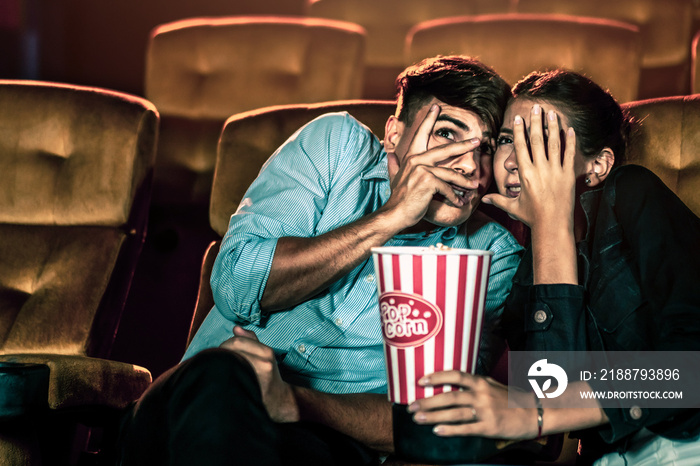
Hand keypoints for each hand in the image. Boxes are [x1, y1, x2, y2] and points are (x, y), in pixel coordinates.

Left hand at [220, 326, 298, 422]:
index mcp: (266, 352)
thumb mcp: (264, 356)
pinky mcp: (251, 388)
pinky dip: (224, 374)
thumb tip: (236, 328)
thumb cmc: (269, 377)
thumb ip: (251, 341)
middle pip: (233, 349)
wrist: (279, 400)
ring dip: (221, 362)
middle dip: (222, 352)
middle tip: (218, 360)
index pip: (238, 341)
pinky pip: (232, 376)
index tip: (222, 352)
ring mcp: (258, 375)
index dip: (226, 344)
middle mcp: (264, 362)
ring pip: (231, 361)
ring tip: (221, 368)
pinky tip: (223, 378)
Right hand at [381, 104, 481, 228]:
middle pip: (444, 150)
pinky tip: (459, 203)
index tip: (437, 107)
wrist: (395, 214)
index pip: (421, 135)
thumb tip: (389, 154)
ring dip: (464, 182)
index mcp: (411, 158)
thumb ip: (394, 165)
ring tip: (474, 186)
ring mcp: (422, 170)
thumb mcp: (395, 178)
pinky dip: (454, 197)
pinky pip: (447, 188)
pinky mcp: (428, 182)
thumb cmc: (399, 198)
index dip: (429, 120)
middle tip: (477, 141)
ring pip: (450, 174)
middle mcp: (416, 160)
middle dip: (463, 145)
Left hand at [407, 371, 536, 439]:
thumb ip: (473, 382)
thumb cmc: (510, 398)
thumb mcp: (491, 384)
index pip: (454, 375)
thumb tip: (451, 381)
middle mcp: (481, 394)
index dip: (436, 377)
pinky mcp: (490, 427)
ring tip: (417, 418)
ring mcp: (485, 411)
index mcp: (480, 382)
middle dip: (427, 402)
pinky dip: (450, 430)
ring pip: (454, 413)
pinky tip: (437, 431)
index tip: (419, 382)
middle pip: (449, 396)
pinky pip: (466, 429)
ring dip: (433, 416)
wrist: (534, 412)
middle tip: (410, 406)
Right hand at [483, 104, 575, 229]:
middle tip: (536, 107)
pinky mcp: (568, 175)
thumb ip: (497, 200)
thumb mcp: (513, 207)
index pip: (521, 147)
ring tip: (552, 113)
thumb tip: (481, 199)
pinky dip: (570, 141)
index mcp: (525, 174)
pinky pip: (570, 154)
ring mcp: (555, 171)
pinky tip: (570, 130)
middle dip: (536, 122)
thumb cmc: (532, 216)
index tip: (519, 118)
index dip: (520, 131)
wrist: (553, 225)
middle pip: (537, 140)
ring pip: (554, 144)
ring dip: (553, 127)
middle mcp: (540, 169)